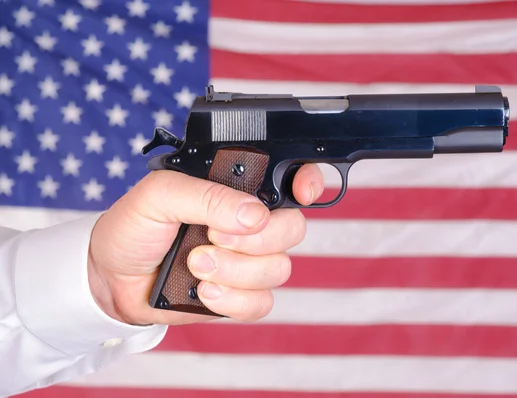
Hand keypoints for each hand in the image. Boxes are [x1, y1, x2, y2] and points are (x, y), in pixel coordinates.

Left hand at [87, 165, 323, 325]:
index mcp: (236, 189)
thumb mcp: (159, 195)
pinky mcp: (240, 295)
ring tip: (195, 264)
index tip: (301, 194)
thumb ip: (206, 196)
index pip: (291, 177)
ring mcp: (248, 261)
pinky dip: (232, 300)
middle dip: (255, 240)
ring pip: (279, 269)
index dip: (308, 182)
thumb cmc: (133, 227)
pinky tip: (203, 291)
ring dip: (235, 271)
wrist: (111, 279)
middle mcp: (250, 223)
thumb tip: (255, 215)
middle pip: (293, 228)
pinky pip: (262, 302)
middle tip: (211, 237)